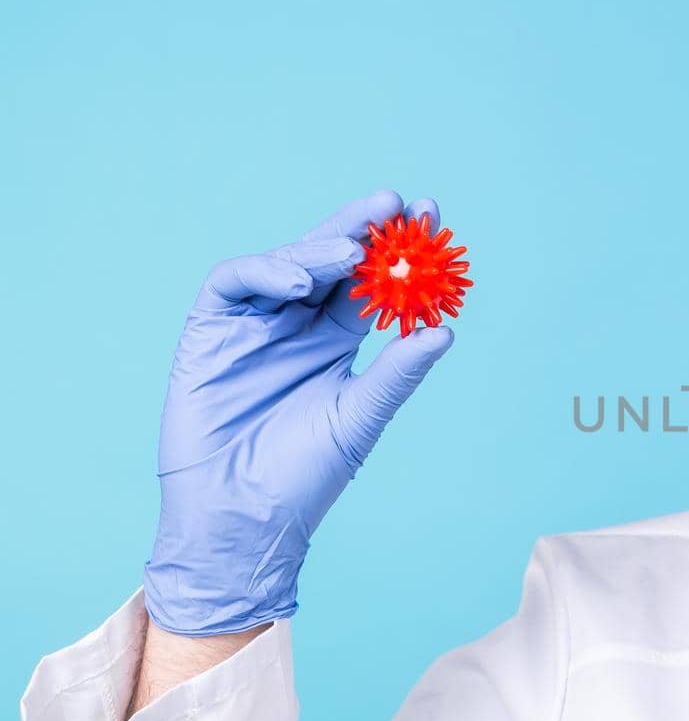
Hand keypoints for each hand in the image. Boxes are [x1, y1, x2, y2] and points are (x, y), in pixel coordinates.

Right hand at [143, 190, 456, 634]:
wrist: (241, 518)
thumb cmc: (303, 476)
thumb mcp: (361, 417)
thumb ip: (398, 372)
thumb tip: (446, 332)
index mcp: (336, 340)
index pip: (371, 282)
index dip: (399, 249)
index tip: (433, 218)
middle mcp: (296, 324)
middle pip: (330, 260)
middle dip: (362, 228)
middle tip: (396, 203)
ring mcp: (253, 325)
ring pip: (286, 263)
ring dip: (319, 249)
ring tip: (353, 253)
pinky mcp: (210, 331)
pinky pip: (234, 283)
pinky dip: (266, 272)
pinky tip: (299, 283)